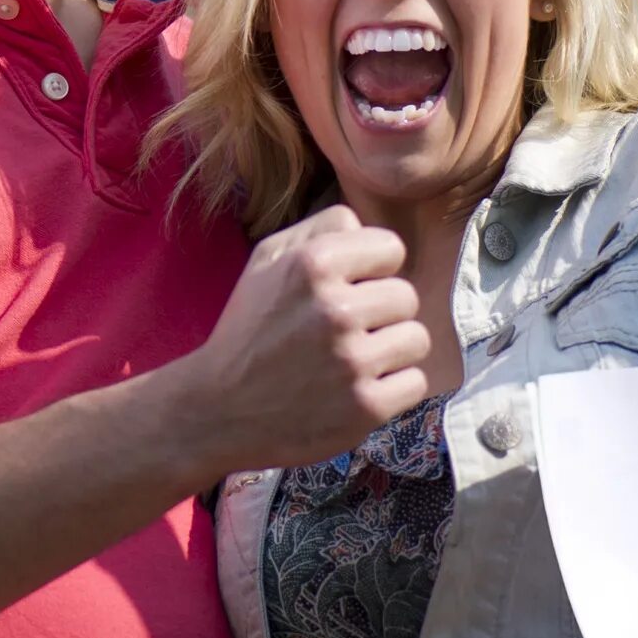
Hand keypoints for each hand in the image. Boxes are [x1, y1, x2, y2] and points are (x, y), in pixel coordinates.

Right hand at [180, 204, 432, 472]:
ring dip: (391, 350)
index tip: (351, 289)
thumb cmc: (249, 329)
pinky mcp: (366, 407)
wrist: (220, 410)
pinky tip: (359, 389)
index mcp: (313, 263)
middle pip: (407, 296)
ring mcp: (353, 361)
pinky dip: (393, 388)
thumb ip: (320, 229)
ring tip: (354, 360)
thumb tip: (368, 227)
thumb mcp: (267, 260)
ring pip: (417, 339)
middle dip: (381, 313)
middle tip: (347, 331)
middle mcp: (335, 308)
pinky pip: (415, 382)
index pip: (392, 249)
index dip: (373, 270)